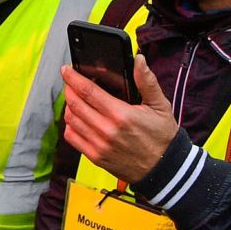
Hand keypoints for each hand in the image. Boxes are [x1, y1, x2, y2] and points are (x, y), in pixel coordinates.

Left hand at [60, 55, 178, 184]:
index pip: (88, 91)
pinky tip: (77, 119)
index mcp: (122, 115)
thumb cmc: (162, 137)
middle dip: (69, 89)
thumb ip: (147, 82)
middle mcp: (107, 130)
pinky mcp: (96, 157)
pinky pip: (72, 138)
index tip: (66, 70)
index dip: (73, 78)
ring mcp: (99, 145)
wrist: (164, 169)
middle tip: (70, 82)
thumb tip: (139, 60)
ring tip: (74, 98)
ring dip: (69, 106)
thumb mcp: (160, 106)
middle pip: (75, 104)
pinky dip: (70, 125)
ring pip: (71, 120)